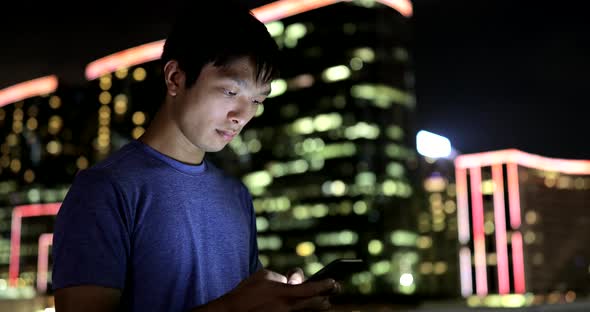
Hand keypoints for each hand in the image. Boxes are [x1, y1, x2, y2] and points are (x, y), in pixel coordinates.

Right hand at [197, 269, 337, 311]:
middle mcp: (289, 308)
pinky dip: (304, 310)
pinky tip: (306, 305)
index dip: (326, 285)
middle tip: (334, 290)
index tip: (333, 281)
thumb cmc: (247, 292)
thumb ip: (283, 277)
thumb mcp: (264, 276)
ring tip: (323, 299)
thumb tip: (294, 281)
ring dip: (317, 305)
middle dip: (327, 297)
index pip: (313, 289)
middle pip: (319, 305)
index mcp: (285, 293)